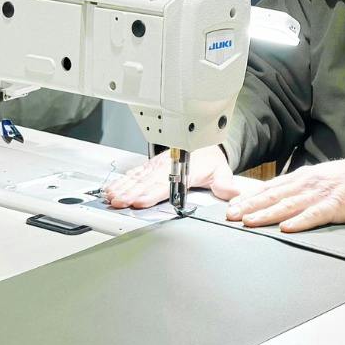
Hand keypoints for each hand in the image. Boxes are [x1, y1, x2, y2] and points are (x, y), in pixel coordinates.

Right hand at [102, 145, 252, 209]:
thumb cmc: (210, 159)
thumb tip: (232, 192)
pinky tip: (112, 189)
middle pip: (147, 182)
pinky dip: (122, 181)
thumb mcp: (221, 170)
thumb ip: (224, 183)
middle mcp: (166, 167)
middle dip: (132, 193)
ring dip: (124, 188)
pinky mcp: (150, 167)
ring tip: (112, 197)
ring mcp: (156, 166)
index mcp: (184, 169)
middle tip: (119, 203)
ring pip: (137, 178)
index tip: (141, 201)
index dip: (152, 193)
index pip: (165, 184)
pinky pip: (134, 173)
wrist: (204, 142)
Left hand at [225, 156, 344, 232]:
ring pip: (289, 205)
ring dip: (268, 214)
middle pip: (274, 196)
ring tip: (250, 221)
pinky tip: (287, 227)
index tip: (230, 206)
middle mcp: (307, 184)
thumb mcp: (316, 178)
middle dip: (250, 206)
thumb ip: (295, 188)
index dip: (248, 197)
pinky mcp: (336, 205)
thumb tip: (270, 197)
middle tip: (231, 216)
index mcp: (301, 178)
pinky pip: (315, 214)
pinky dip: (300, 221)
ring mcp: (321, 194)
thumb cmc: (344, 179)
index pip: (269, 188)